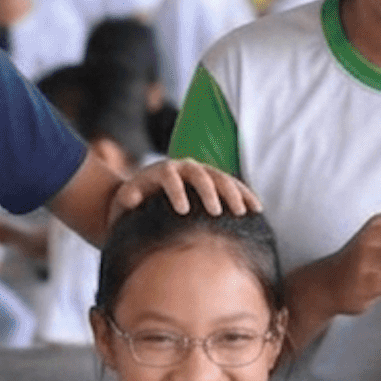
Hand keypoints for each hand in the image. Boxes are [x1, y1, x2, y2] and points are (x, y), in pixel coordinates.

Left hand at [112, 159, 259, 218]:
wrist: (145, 193)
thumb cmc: (132, 202)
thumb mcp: (124, 200)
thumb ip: (127, 198)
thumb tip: (130, 198)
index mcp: (162, 171)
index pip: (170, 176)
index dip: (176, 191)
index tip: (183, 210)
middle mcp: (184, 167)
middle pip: (200, 174)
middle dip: (210, 192)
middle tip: (217, 212)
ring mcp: (202, 171)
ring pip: (221, 177)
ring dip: (233, 193)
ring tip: (243, 213)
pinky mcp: (214, 180)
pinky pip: (233, 185)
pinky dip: (244, 195)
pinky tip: (257, 209)